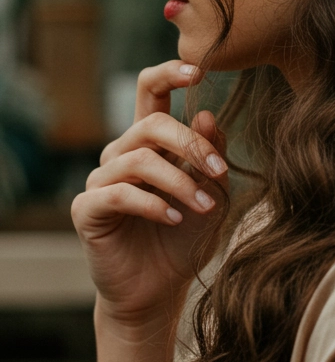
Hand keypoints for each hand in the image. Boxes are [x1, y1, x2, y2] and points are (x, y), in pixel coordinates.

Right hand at [71, 61, 228, 324]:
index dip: (168, 74)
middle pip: (150, 124)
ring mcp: (101, 181)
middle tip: (219, 171)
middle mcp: (121, 154)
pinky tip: (173, 219)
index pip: (150, 93)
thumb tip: (205, 113)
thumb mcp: (211, 193)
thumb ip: (209, 155)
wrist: (160, 290)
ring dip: (179, 181)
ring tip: (205, 207)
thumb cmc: (185, 238)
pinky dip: (152, 203)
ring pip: (139, 159)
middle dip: (190, 144)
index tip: (198, 71)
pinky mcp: (88, 210)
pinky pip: (119, 193)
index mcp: (149, 143)